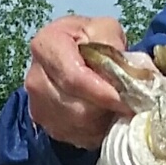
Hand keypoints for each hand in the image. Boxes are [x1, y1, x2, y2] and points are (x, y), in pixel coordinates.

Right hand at [23, 14, 129, 148]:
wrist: (69, 54)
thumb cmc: (88, 40)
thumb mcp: (104, 29)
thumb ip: (113, 46)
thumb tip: (127, 73)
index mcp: (46, 46)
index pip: (75, 79)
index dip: (103, 93)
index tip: (128, 100)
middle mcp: (35, 77)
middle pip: (77, 107)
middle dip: (107, 109)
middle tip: (130, 104)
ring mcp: (37, 104)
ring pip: (79, 125)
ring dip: (103, 121)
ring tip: (116, 107)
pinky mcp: (44, 124)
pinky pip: (76, 136)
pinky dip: (96, 130)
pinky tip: (104, 115)